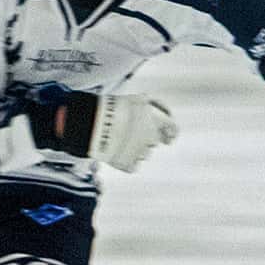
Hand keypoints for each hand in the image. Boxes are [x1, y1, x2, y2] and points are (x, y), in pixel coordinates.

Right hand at [32, 91, 177, 172]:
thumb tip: (167, 116)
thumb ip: (155, 107)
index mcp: (155, 119)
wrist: (91, 124)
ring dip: (134, 148)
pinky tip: (115, 151)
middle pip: (154, 141)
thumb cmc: (112, 107)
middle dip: (144, 138)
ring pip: (143, 153)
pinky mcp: (128, 164)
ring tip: (117, 139)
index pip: (173, 129)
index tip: (168, 138)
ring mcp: (140, 152)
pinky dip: (126, 160)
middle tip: (128, 133)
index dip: (171, 133)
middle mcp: (151, 137)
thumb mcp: (137, 99)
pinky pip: (132, 164)